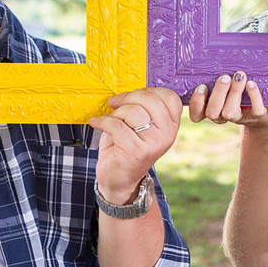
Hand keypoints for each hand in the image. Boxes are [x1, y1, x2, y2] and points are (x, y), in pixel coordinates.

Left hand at [89, 87, 182, 203]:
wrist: (118, 179)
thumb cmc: (126, 146)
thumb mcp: (140, 124)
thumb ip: (142, 107)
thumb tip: (128, 87)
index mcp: (171, 125)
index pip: (170, 97)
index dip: (149, 90)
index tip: (132, 96)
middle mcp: (167, 134)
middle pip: (151, 99)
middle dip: (129, 97)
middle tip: (114, 102)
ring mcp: (154, 144)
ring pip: (134, 112)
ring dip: (116, 112)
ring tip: (109, 119)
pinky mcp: (136, 151)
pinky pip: (117, 125)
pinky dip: (102, 121)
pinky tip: (96, 122)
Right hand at [188, 71, 267, 129]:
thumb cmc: (241, 86)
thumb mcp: (228, 81)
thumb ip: (217, 74)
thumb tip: (209, 52)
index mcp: (213, 107)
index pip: (196, 114)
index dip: (196, 103)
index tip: (202, 86)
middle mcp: (224, 115)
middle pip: (212, 113)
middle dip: (217, 94)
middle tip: (224, 77)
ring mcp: (241, 117)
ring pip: (229, 113)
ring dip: (234, 93)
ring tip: (239, 76)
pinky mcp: (257, 116)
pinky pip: (255, 110)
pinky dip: (253, 96)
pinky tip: (251, 83)